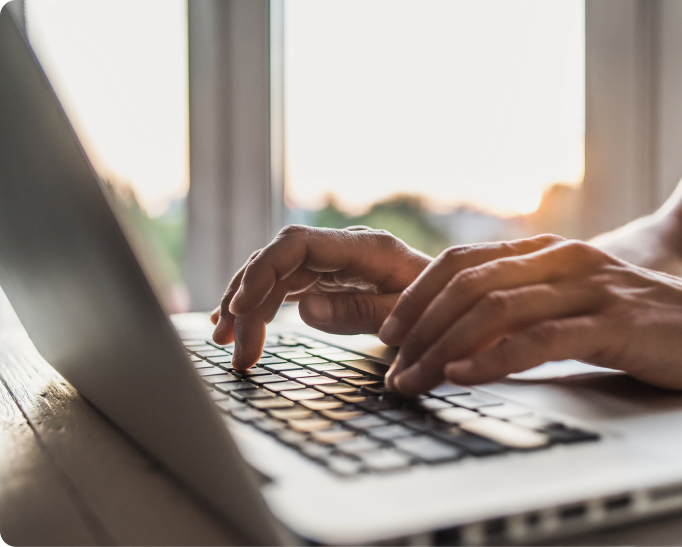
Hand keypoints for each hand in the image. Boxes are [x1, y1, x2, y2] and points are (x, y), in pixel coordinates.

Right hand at [211, 225, 430, 368]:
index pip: (296, 244)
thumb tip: (305, 309)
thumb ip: (360, 311)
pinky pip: (285, 286)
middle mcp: (341, 249)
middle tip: (233, 347)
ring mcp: (332, 263)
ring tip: (227, 344)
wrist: (453, 302)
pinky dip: (261, 307)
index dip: (262, 271)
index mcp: (363, 247)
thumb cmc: (437, 306)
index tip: (240, 308)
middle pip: (277, 262)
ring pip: (274, 275)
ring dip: (247, 306)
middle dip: (247, 300)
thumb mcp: (406, 314)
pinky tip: (241, 325)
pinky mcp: (327, 278)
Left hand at [379, 235, 681, 395]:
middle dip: (419, 327)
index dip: (417, 294)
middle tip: (393, 365)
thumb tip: (459, 334)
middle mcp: (559, 260)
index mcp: (543, 252)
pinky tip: (464, 375)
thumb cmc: (634, 319)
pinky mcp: (612, 322)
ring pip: (495, 309)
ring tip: (416, 379)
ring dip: (444, 347)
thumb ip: (520, 307)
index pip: (461, 262)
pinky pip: (540, 338)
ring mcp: (586, 287)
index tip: (389, 331)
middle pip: (467, 284)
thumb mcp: (568, 302)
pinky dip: (495, 358)